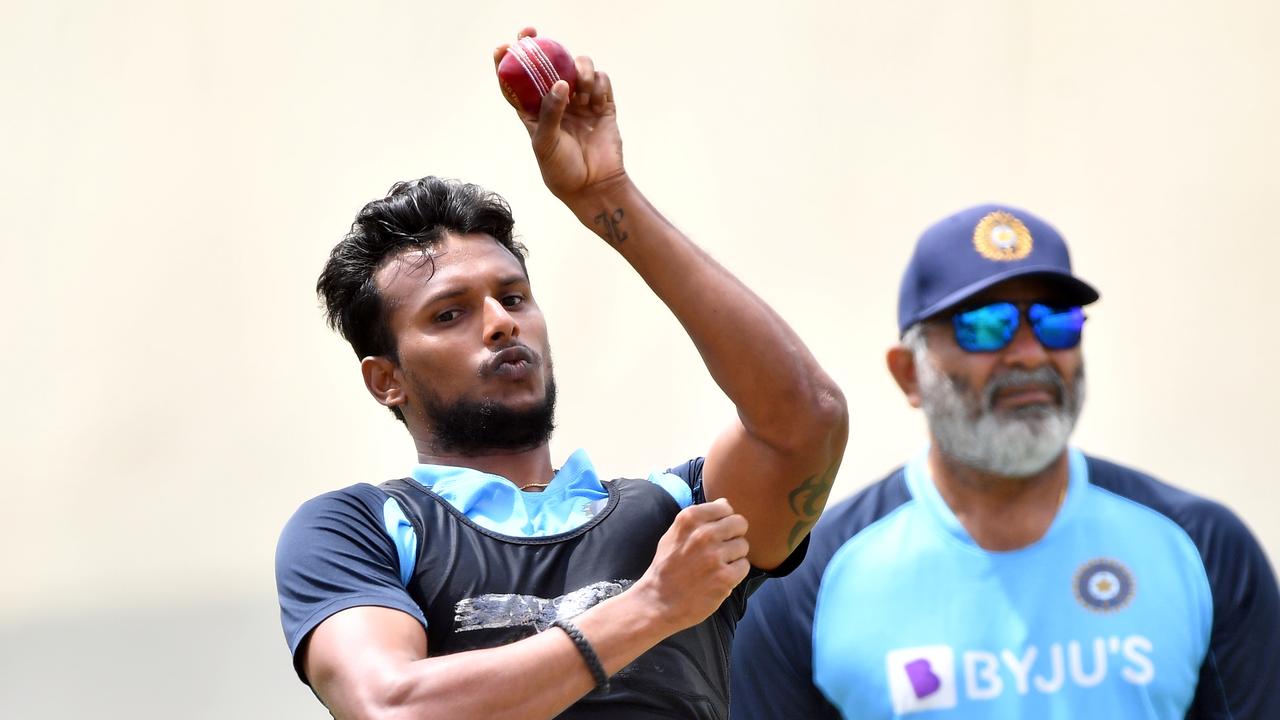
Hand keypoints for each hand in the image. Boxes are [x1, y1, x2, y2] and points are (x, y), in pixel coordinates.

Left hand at [493, 27, 625, 201]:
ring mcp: (581, 103)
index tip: (504, 46)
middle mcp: (557, 103)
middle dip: (544, 47)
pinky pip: (602, 81)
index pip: (518, 81)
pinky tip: (594, 99)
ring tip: (581, 89)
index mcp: (534, 112)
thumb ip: (549, 113)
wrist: (593, 187)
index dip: (509, 61)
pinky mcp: (603, 106)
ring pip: (579, 68)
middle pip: (549, 65)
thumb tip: (560, 83)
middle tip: (536, 35)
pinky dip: (598, 83)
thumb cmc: (561, 170)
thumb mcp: (546, 143)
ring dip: (580, 69)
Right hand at [632, 499, 750, 633]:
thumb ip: (700, 517)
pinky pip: (744, 565)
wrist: (659, 601)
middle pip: (739, 524)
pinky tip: (721, 577)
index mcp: (689, 519)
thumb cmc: (667, 567)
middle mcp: (703, 534)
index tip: (716, 533)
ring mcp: (715, 556)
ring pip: (743, 545)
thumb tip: (725, 503)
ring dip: (734, 555)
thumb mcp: (674, 534)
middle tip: (721, 549)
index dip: (723, 521)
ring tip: (718, 565)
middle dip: (734, 535)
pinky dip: (736, 572)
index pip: (725, 507)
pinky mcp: (725, 577)